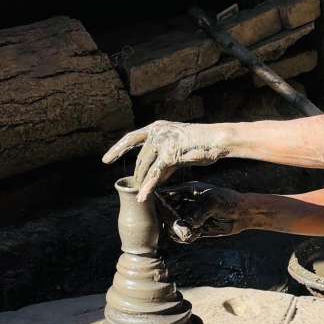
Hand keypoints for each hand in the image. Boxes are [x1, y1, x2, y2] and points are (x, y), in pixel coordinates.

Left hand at [102, 121, 226, 199]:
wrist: (217, 139)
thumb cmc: (201, 144)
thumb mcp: (177, 149)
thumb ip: (164, 159)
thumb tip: (155, 177)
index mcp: (157, 127)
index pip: (131, 138)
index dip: (118, 149)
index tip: (106, 160)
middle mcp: (157, 131)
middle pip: (139, 158)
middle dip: (137, 175)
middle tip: (134, 188)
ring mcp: (162, 142)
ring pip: (146, 167)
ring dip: (141, 182)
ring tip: (139, 194)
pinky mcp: (169, 155)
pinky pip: (155, 174)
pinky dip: (148, 187)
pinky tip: (143, 196)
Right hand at [154, 181, 246, 243]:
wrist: (242, 214)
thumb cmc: (229, 201)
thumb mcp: (214, 202)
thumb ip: (199, 211)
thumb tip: (186, 223)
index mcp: (186, 190)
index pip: (164, 193)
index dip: (160, 202)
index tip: (168, 211)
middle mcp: (184, 202)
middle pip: (164, 212)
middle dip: (170, 220)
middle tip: (182, 225)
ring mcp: (187, 215)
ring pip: (170, 226)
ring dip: (178, 231)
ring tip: (192, 232)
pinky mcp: (193, 228)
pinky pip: (180, 235)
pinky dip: (185, 238)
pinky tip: (196, 235)